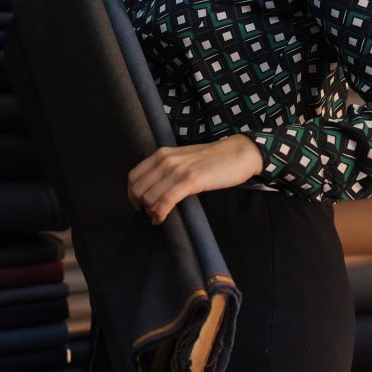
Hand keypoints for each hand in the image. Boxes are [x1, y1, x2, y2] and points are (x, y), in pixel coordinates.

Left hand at [127, 135, 262, 224]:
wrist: (238, 153)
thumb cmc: (213, 159)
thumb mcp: (184, 159)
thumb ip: (168, 169)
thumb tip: (155, 189)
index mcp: (162, 154)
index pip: (134, 176)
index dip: (132, 194)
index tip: (138, 205)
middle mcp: (166, 160)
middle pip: (138, 188)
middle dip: (139, 205)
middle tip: (149, 214)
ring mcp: (178, 169)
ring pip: (150, 196)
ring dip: (150, 212)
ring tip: (157, 218)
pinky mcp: (191, 180)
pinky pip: (167, 200)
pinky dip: (160, 213)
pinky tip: (161, 219)